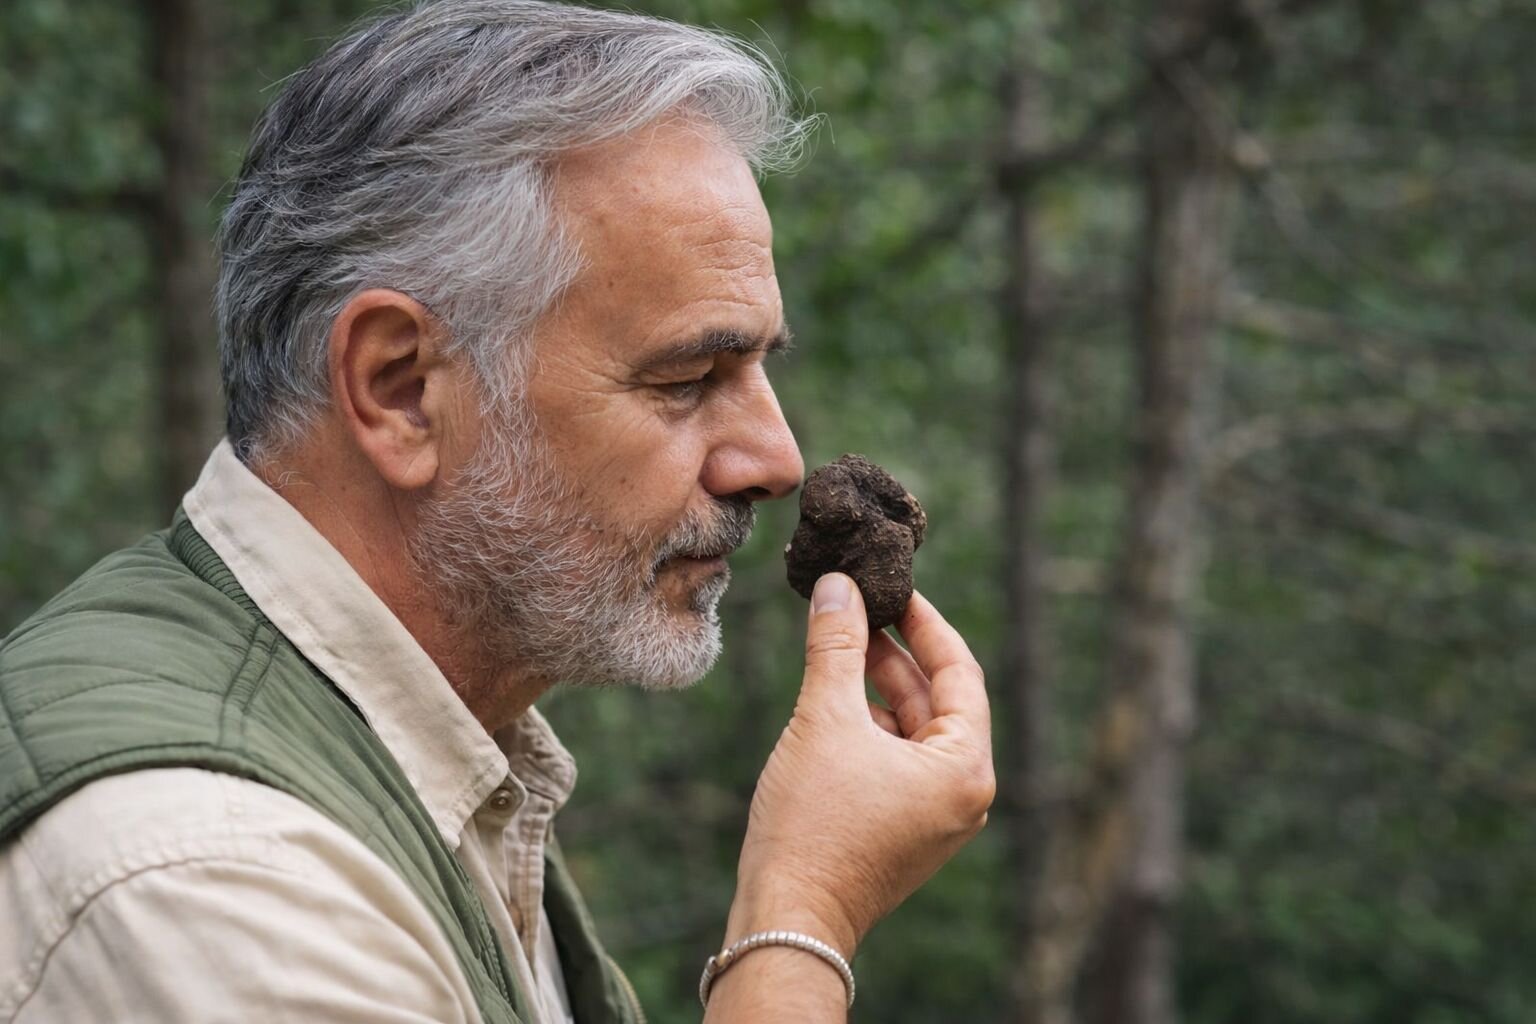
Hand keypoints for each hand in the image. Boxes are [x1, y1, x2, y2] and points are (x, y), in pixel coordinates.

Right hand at [726, 572, 994, 955]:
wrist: (789, 919)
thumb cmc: (813, 824)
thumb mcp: (824, 719)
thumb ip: (835, 646)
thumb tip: (839, 585)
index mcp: (966, 767)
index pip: (959, 670)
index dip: (924, 621)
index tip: (893, 588)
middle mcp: (964, 794)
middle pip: (937, 700)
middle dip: (893, 653)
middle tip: (856, 608)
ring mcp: (936, 817)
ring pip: (913, 730)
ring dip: (877, 688)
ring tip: (836, 646)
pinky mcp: (905, 831)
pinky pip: (897, 762)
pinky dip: (870, 727)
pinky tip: (831, 700)